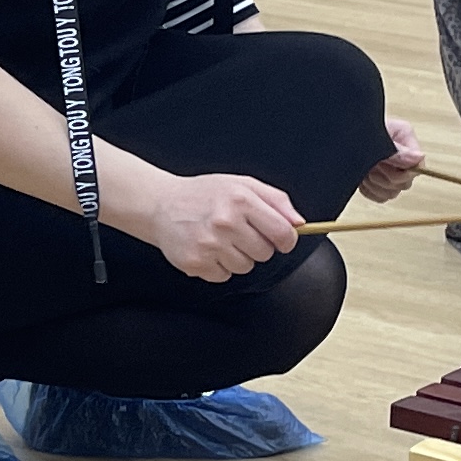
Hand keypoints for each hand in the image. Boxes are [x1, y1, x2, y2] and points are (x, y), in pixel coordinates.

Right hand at [125, 169, 303, 281]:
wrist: (161, 204)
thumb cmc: (203, 194)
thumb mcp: (242, 185)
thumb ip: (276, 201)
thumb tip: (299, 223)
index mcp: (241, 200)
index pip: (282, 232)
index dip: (286, 240)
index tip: (281, 240)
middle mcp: (225, 222)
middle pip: (265, 253)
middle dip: (257, 245)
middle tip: (239, 232)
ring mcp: (209, 244)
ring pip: (245, 267)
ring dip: (237, 257)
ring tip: (220, 240)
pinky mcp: (195, 262)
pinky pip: (223, 276)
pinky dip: (218, 267)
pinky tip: (207, 249)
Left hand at [357, 116, 424, 205]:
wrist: (334, 136)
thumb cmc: (352, 129)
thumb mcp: (376, 137)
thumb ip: (397, 150)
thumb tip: (419, 157)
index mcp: (405, 138)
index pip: (418, 165)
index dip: (404, 171)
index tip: (386, 165)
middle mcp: (401, 155)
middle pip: (405, 182)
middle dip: (385, 177)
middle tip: (372, 165)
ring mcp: (390, 169)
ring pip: (393, 192)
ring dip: (376, 184)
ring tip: (365, 170)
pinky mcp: (379, 181)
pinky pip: (381, 197)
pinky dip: (369, 190)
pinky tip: (362, 178)